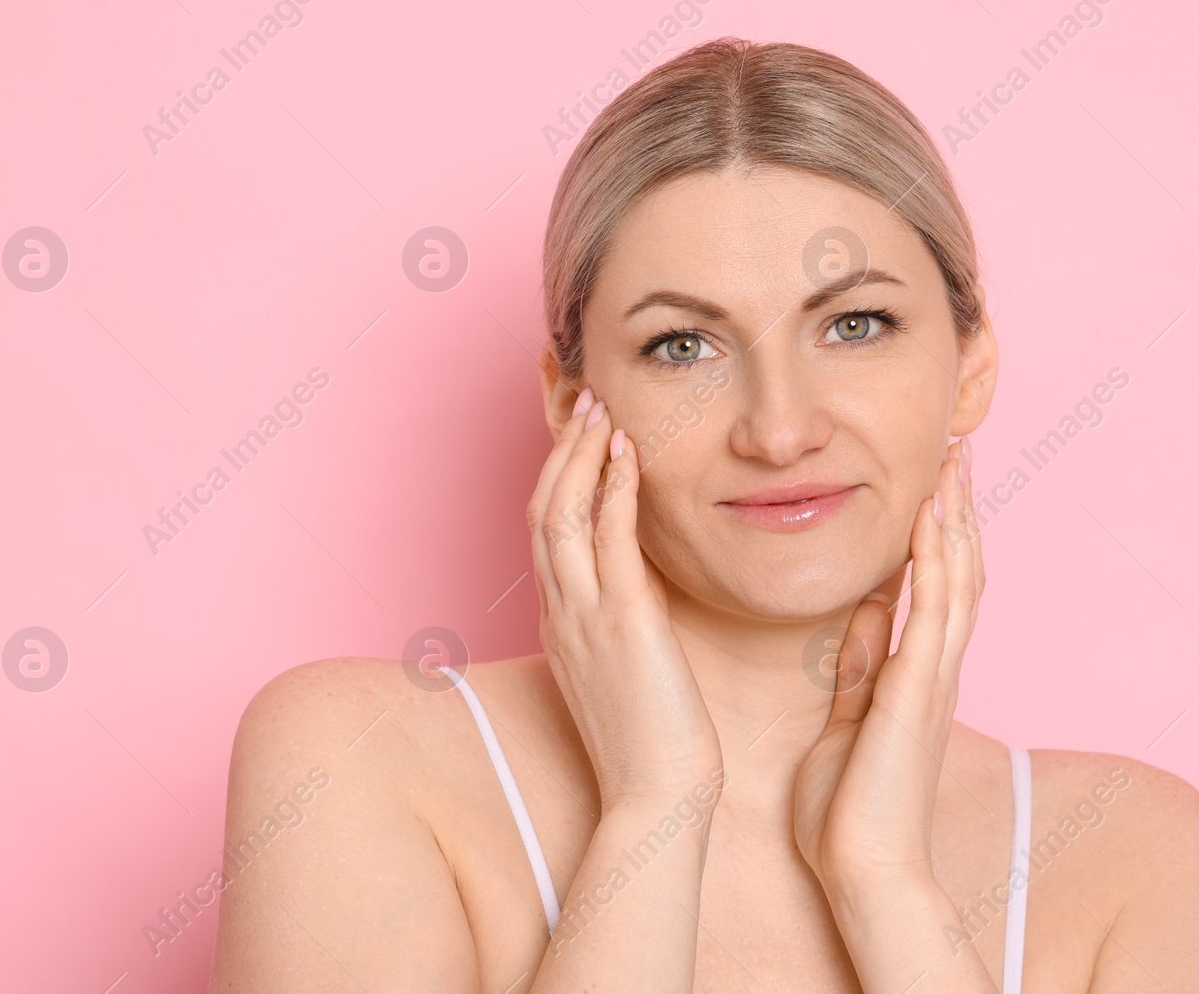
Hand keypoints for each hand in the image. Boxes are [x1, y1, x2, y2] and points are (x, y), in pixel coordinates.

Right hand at [527, 387, 723, 809]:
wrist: (656, 797)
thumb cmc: (651, 743)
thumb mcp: (624, 672)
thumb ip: (621, 624)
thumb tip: (640, 589)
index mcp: (559, 624)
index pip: (545, 533)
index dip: (558, 477)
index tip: (579, 436)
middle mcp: (560, 612)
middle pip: (543, 510)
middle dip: (562, 450)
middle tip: (585, 402)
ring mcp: (584, 615)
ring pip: (563, 513)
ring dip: (581, 454)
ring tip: (602, 410)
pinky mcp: (622, 621)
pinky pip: (608, 537)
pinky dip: (614, 487)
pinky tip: (629, 453)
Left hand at [791, 437, 984, 896]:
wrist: (862, 867)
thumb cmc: (850, 807)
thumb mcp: (850, 718)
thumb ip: (862, 664)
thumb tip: (867, 613)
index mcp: (917, 674)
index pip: (937, 585)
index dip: (940, 531)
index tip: (935, 481)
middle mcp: (936, 668)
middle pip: (960, 570)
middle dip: (959, 509)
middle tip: (959, 450)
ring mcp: (934, 678)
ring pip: (959, 580)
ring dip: (957, 519)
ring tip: (955, 463)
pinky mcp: (919, 691)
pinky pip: (934, 612)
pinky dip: (937, 561)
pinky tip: (933, 520)